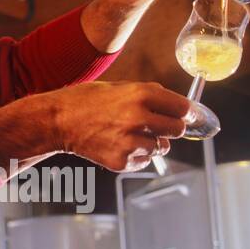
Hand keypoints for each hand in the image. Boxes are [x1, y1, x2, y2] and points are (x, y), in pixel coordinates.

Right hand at [51, 81, 190, 171]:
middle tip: (160, 126)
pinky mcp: (122, 161)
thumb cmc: (88, 100)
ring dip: (154, 143)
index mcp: (141, 94)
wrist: (58, 121)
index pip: (183, 108)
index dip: (189, 112)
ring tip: (131, 134)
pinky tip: (119, 144)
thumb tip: (179, 107)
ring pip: (162, 148)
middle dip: (172, 128)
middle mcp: (139, 117)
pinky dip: (138, 155)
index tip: (190, 116)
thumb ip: (150, 96)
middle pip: (178, 129)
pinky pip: (144, 161)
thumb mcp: (121, 87)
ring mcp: (130, 142)